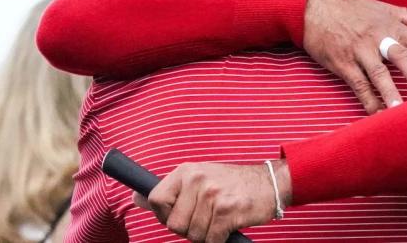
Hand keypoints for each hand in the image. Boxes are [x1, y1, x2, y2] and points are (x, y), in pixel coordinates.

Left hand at [134, 160, 290, 242]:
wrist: (270, 182)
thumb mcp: (198, 178)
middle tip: (205, 218)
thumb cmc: (232, 184)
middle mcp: (197, 179)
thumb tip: (136, 198)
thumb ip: (170, 190)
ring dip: (206, 235)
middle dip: (188, 229)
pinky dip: (218, 240)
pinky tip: (227, 227)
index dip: (164, 215)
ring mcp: (212, 194)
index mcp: (186, 171)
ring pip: (193, 235)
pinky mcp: (227, 211)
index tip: (178, 215)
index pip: (156, 199)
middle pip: (174, 224)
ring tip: (218, 221)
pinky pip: (210, 240)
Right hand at [302, 0, 406, 113]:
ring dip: (391, 92)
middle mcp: (378, 38)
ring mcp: (359, 52)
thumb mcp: (380, 8)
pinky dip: (368, 101)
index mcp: (391, 25)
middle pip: (402, 56)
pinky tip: (377, 115)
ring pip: (378, 73)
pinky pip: (357, 85)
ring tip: (402, 111)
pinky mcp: (343, 64)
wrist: (312, 10)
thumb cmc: (350, 10)